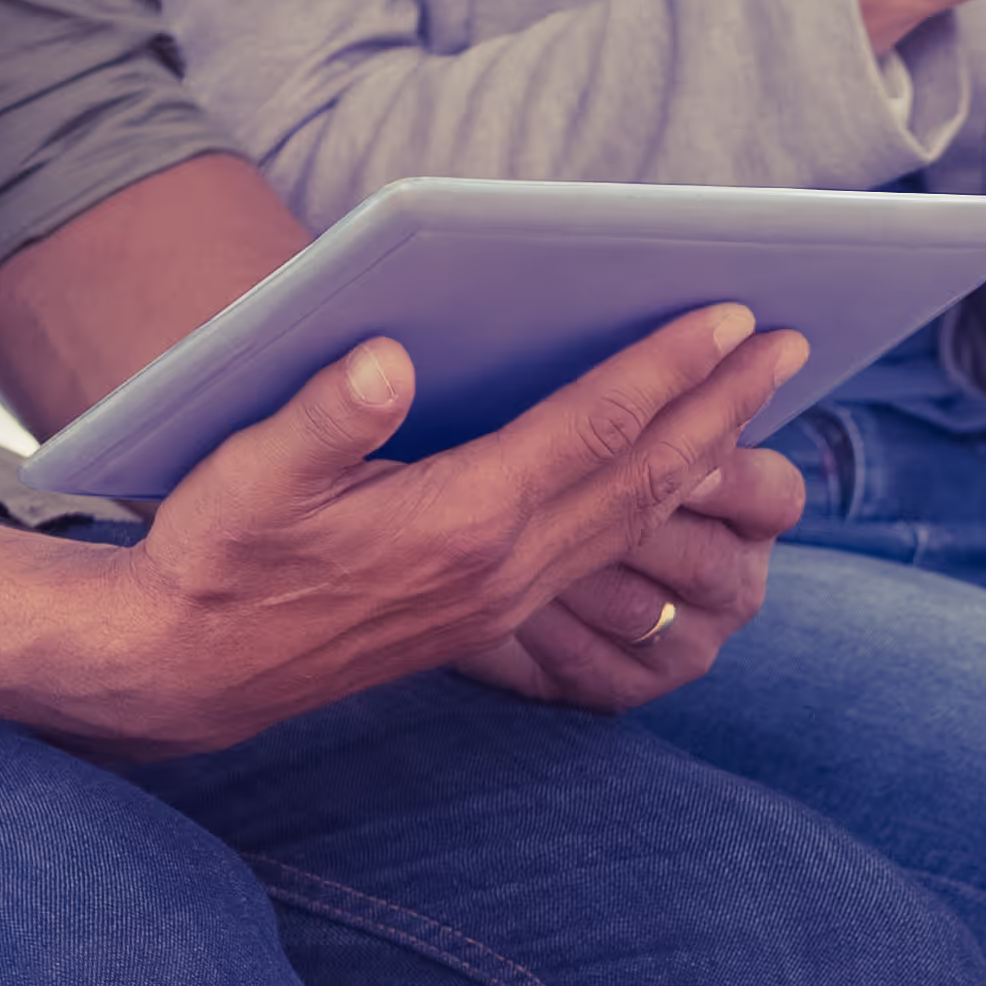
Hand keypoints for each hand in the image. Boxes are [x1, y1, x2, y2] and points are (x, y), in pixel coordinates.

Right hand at [59, 305, 807, 757]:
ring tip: (758, 388)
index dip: (667, 368)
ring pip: (633, 514)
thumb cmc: (212, 558)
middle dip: (722, 403)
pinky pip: (603, 546)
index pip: (591, 429)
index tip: (731, 313)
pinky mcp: (497, 615)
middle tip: (792, 339)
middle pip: (642, 473)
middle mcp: (503, 569)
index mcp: (457, 523)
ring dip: (704, 447)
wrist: (193, 672)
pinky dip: (656, 492)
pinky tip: (681, 459)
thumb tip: (388, 356)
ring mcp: (507, 600)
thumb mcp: (245, 477)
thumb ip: (320, 418)